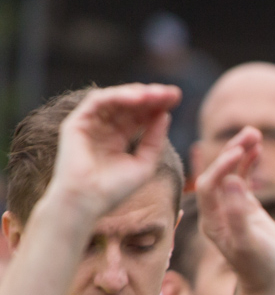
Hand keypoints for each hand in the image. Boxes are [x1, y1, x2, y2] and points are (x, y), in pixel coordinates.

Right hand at [41, 84, 181, 220]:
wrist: (88, 202)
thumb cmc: (116, 189)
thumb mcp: (145, 163)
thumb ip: (155, 139)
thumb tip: (166, 114)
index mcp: (118, 138)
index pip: (140, 116)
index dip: (157, 106)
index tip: (177, 99)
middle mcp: (103, 128)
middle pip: (130, 105)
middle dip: (152, 97)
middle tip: (172, 93)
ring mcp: (89, 124)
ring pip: (115, 99)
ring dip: (137, 94)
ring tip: (158, 94)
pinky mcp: (76, 122)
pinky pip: (98, 101)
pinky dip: (118, 96)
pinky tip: (138, 97)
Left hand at [194, 127, 274, 294]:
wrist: (268, 280)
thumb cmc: (260, 266)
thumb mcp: (250, 244)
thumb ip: (239, 213)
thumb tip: (232, 182)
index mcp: (211, 220)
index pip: (209, 185)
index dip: (222, 167)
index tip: (239, 152)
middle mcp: (216, 210)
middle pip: (217, 173)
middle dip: (232, 152)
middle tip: (250, 133)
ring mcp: (229, 206)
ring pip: (230, 172)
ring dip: (240, 152)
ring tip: (255, 134)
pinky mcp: (243, 205)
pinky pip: (242, 179)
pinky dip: (248, 163)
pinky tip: (257, 149)